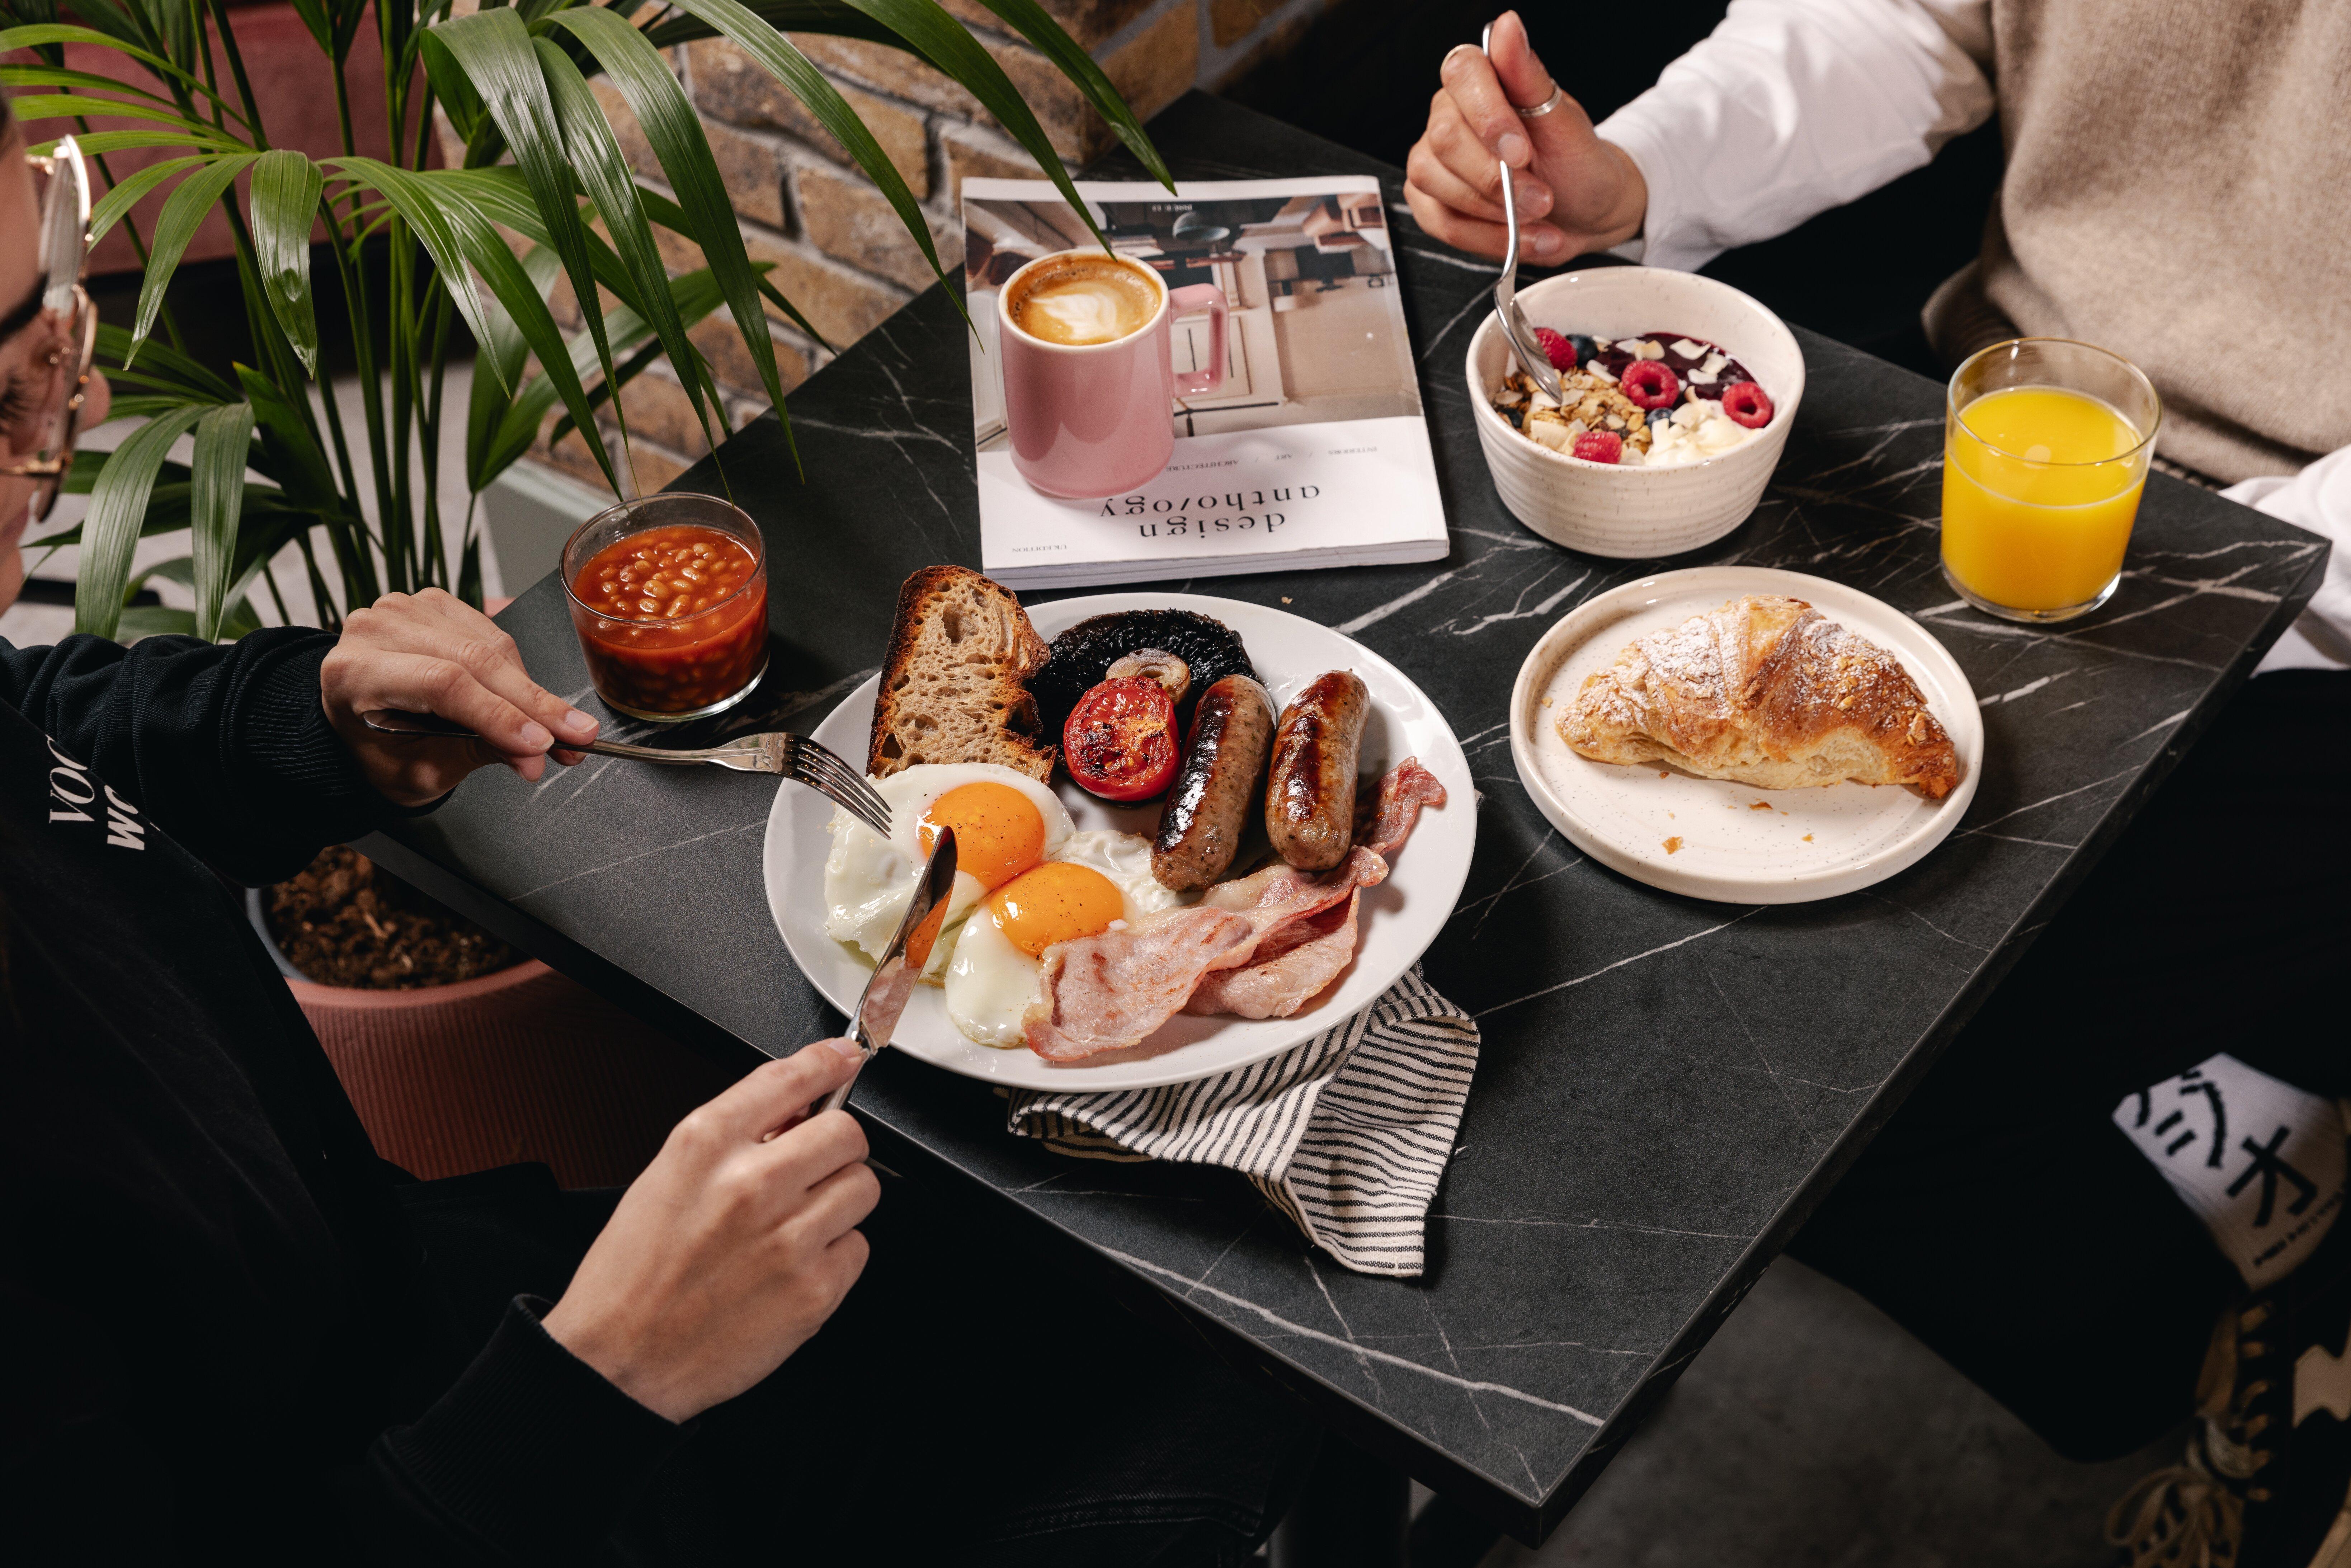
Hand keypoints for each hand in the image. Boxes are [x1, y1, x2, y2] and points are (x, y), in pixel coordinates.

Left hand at [318, 587, 599, 804]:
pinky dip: (520, 671)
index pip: (443, 684)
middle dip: (533, 705)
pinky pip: (494, 633)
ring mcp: (404, 609)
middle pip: (473, 659)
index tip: (543, 745)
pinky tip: (535, 703)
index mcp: (355, 673)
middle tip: (575, 737)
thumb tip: (537, 756)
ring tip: (563, 728)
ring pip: (491, 644)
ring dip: (533, 691)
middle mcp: (374, 630)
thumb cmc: (381, 749)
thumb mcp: (423, 768)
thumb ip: (478, 753)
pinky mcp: (433, 603)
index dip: (499, 714)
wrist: (358, 719)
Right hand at [541, 1039, 878, 1422]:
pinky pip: (858, 1246)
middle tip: (809, 1173)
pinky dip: (834, 1256)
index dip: (829, 1062)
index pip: (790, 1077)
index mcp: (705, 1145)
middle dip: (834, 1149)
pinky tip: (791, 1269)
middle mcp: (751, 1183)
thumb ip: (733, 1136)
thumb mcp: (666, 1177)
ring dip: (838, 1201)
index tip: (845, 1057)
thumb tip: (799, 1111)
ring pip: (863, 1187)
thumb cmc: (633, 1275)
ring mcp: (788, 1238)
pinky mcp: (814, 1290)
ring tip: (793, 1227)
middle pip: (846, 1132)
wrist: (617, 1362)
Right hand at [1404, 11, 1647, 264]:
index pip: (1461, 74)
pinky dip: (1486, 239)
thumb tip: (1507, 26)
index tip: (1521, 151)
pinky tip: (1524, 237)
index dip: (1487, 116)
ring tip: (1539, 217)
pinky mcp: (1432, 204)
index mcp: (1482, 82)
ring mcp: (1435, 162)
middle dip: (1496, 179)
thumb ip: (1529, 75)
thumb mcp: (1564, 121)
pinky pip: (1441, 224)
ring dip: (1493, 213)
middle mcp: (1450, 117)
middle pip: (1443, 139)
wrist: (1586, 210)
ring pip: (1435, 183)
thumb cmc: (1576, 163)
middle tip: (1541, 196)